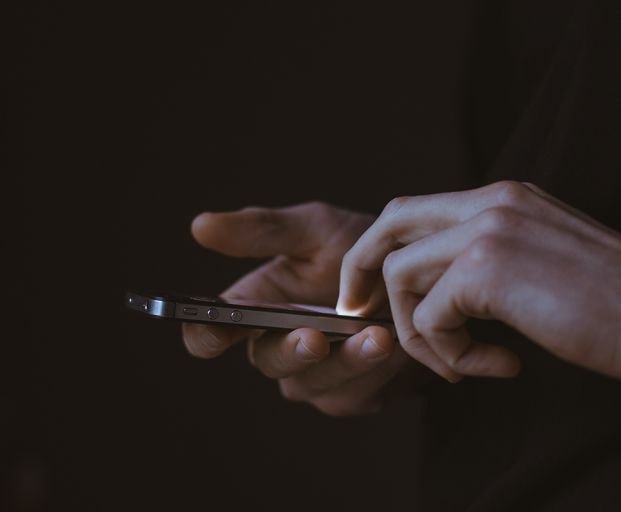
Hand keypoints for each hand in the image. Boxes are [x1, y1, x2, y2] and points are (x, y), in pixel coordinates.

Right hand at [182, 202, 430, 415]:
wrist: (420, 275)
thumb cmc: (360, 248)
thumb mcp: (315, 229)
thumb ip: (263, 231)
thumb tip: (200, 225)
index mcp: (257, 306)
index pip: (213, 330)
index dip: (205, 336)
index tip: (214, 334)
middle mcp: (279, 345)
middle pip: (267, 362)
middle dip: (289, 351)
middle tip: (313, 337)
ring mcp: (315, 375)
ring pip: (311, 383)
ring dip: (343, 363)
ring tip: (375, 335)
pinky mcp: (352, 395)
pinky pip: (353, 395)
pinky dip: (374, 372)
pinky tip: (394, 346)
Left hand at [337, 181, 620, 382]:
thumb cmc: (607, 304)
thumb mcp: (536, 261)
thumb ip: (484, 258)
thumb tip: (433, 289)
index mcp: (501, 197)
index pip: (413, 209)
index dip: (380, 249)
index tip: (370, 291)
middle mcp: (491, 200)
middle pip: (390, 222)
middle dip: (362, 269)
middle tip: (359, 312)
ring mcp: (488, 228)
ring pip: (401, 275)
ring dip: (417, 332)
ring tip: (458, 363)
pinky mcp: (488, 268)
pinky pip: (430, 317)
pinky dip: (448, 352)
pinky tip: (493, 364)